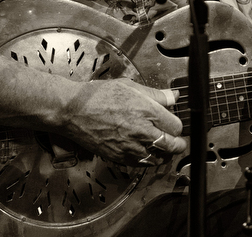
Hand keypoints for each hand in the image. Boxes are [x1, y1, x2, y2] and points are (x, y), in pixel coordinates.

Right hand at [61, 78, 186, 165]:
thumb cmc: (99, 96)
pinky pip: (140, 164)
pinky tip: (145, 153)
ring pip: (158, 158)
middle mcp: (142, 131)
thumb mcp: (131, 87)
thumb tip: (174, 96)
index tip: (174, 124)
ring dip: (163, 154)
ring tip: (163, 149)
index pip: (176, 127)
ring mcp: (130, 147)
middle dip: (178, 144)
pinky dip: (147, 160)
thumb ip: (156, 94)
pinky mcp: (119, 157)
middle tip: (177, 142)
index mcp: (147, 111)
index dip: (177, 126)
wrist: (73, 111)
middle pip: (172, 146)